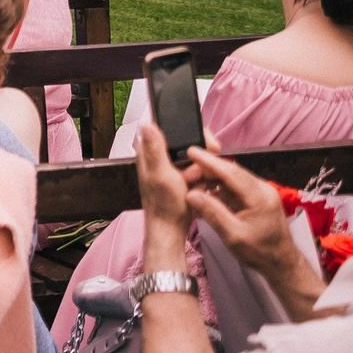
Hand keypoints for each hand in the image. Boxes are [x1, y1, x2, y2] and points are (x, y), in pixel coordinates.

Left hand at [133, 121, 200, 254]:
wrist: (173, 228)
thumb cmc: (164, 204)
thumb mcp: (160, 174)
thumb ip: (155, 149)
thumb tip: (146, 124)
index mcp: (150, 150)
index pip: (170, 126)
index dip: (189, 130)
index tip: (205, 142)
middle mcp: (160, 155)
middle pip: (189, 141)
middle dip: (199, 157)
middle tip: (195, 173)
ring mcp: (173, 166)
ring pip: (198, 156)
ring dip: (202, 170)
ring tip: (193, 183)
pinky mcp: (183, 176)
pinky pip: (201, 169)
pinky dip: (203, 178)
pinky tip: (198, 188)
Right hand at [182, 145, 300, 276]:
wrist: (281, 263)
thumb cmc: (260, 252)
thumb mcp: (233, 236)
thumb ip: (212, 213)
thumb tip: (191, 194)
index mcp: (259, 196)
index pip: (231, 172)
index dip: (209, 161)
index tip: (191, 151)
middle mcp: (262, 189)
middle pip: (231, 171)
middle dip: (207, 170)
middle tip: (185, 175)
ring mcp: (261, 193)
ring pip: (231, 178)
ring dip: (211, 180)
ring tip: (192, 186)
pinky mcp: (257, 198)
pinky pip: (234, 187)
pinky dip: (218, 188)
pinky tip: (205, 194)